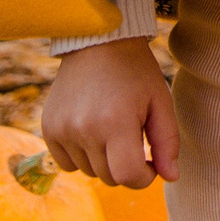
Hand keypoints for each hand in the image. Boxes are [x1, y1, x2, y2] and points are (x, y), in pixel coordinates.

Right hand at [42, 37, 178, 187]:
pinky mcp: (48, 128)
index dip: (145, 177)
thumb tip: (171, 177)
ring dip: (104, 161)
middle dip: (126, 166)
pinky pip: (66, 164)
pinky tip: (92, 132)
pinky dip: (81, 157)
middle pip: (109, 178)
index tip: (151, 162)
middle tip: (133, 139)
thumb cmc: (135, 71)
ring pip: (89, 172)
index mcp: (116, 122)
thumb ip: (167, 142)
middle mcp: (85, 129)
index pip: (129, 176)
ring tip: (112, 129)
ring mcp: (63, 129)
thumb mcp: (160, 101)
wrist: (98, 42)